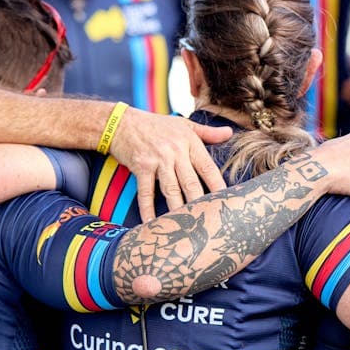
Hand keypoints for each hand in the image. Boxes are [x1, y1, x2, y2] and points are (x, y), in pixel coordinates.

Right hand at [108, 108, 232, 220]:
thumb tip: (229, 133)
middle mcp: (175, 152)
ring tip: (186, 227)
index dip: (218, 185)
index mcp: (189, 143)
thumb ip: (208, 132)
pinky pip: (146, 192)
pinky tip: (151, 223)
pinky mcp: (141, 167)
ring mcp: (158, 160)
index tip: (226, 201)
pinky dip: (147, 208)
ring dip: (178, 209)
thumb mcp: (184, 124)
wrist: (120, 122)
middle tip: (208, 220)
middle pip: (191, 182)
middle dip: (199, 202)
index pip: (208, 167)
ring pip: (171, 189)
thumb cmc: (155, 124)